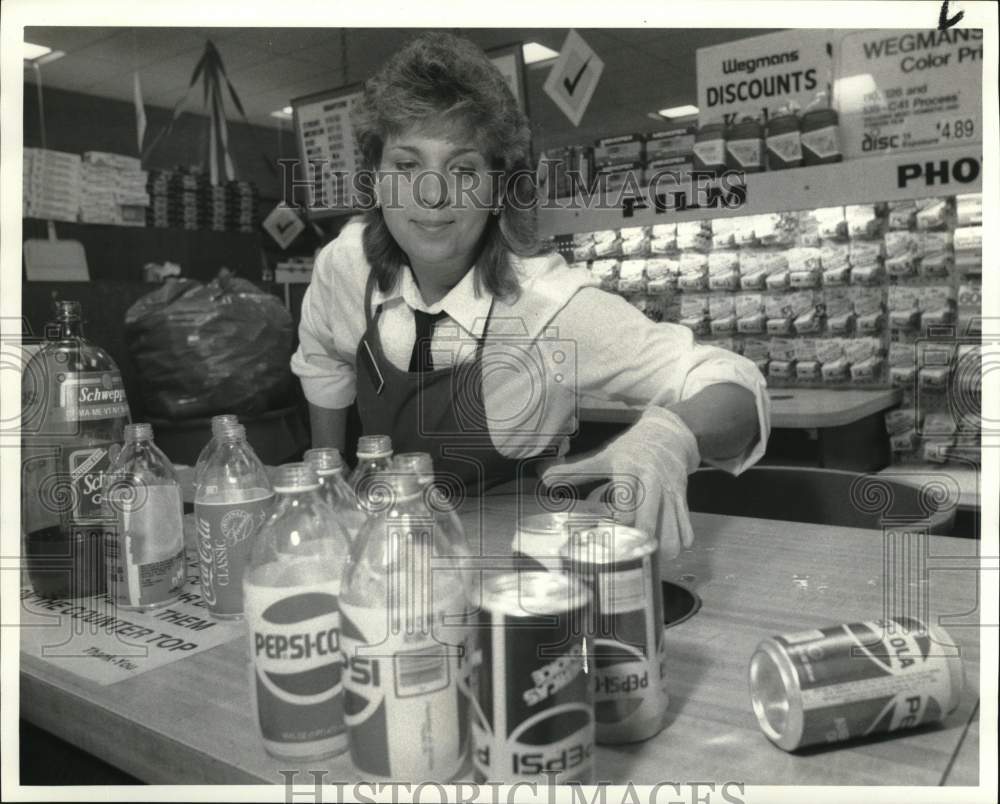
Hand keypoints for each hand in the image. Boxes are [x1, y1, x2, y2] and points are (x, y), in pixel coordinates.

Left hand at [540, 407, 699, 557]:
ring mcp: (671, 494)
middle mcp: (652, 483)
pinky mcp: (683, 502)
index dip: (613, 527)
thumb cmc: (633, 448)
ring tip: (642, 553)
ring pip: (671, 533)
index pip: (623, 505)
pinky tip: (661, 546)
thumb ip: (576, 471)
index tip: (601, 538)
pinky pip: (686, 532)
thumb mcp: (605, 456)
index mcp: (629, 470)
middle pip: (648, 524)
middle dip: (635, 545)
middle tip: (621, 552)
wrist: (670, 434)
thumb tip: (544, 478)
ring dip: (658, 550)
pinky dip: (677, 545)